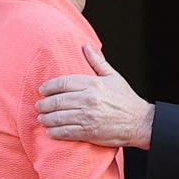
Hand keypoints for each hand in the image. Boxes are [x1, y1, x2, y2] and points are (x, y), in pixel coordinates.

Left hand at [36, 44, 153, 148]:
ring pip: (57, 117)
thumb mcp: (113, 76)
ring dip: (46, 118)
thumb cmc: (126, 99)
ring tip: (42, 118)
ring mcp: (87, 116)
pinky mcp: (88, 132)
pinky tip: (50, 131)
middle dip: (44, 104)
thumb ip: (97, 62)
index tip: (42, 90)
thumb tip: (85, 46)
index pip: (62, 83)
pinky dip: (54, 132)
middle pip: (57, 100)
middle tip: (39, 105)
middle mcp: (88, 99)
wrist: (139, 122)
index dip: (48, 87)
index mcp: (93, 84)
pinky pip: (64, 132)